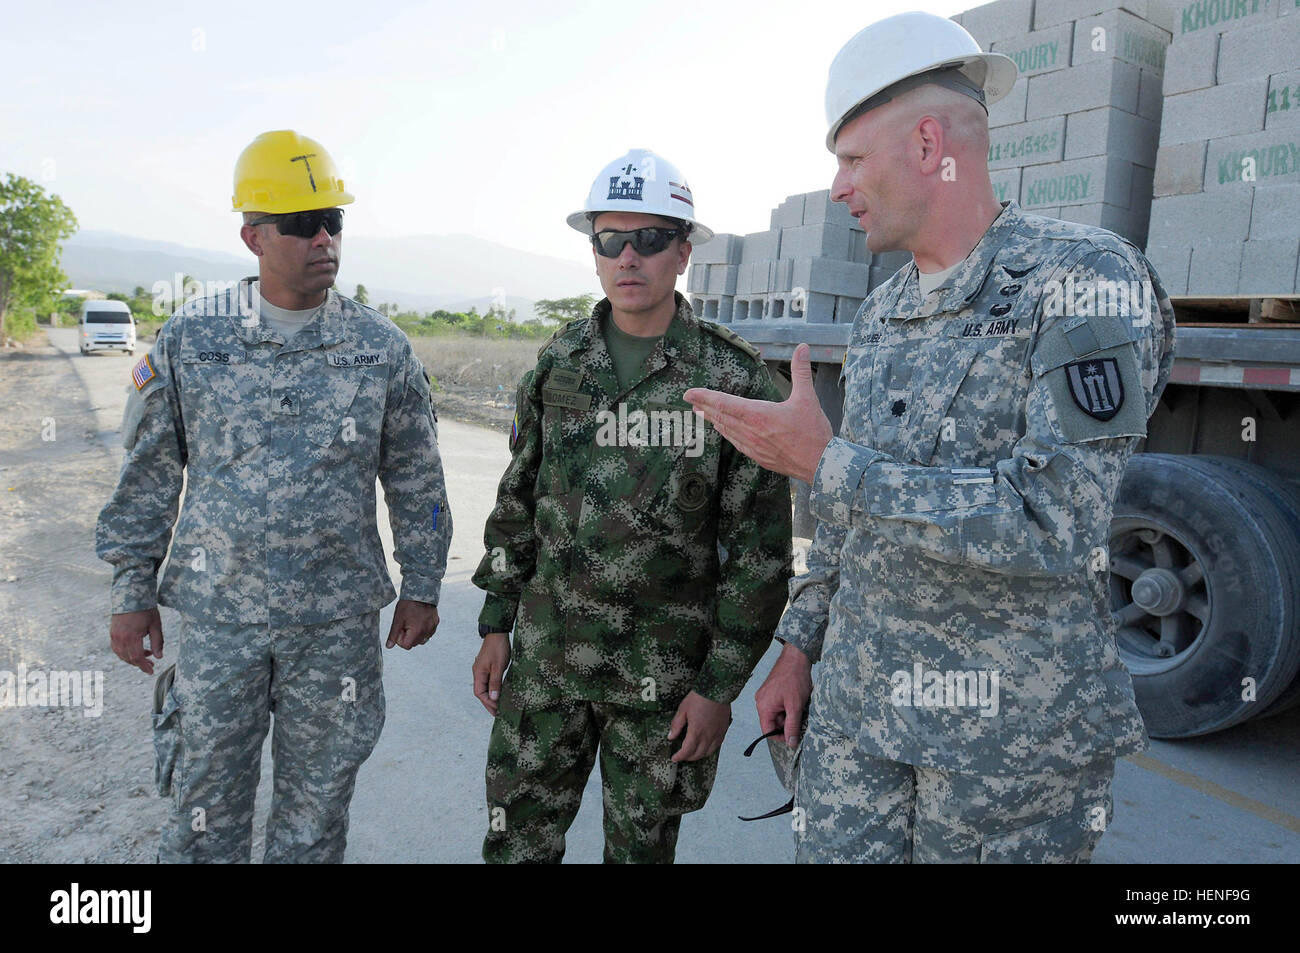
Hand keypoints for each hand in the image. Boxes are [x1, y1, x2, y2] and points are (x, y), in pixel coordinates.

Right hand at [110, 608, 163, 674]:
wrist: (131, 595)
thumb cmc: (146, 610)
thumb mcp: (156, 625)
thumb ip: (157, 642)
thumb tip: (159, 657)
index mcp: (131, 636)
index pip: (136, 657)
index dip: (144, 666)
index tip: (151, 671)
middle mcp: (120, 638)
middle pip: (128, 658)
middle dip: (140, 663)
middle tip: (151, 664)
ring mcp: (114, 635)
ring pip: (121, 654)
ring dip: (133, 658)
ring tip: (146, 655)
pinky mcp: (112, 633)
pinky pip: (117, 648)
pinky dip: (125, 653)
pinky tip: (136, 650)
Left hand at [386, 599, 439, 649]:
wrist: (421, 591)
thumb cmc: (408, 604)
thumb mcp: (398, 619)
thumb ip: (393, 634)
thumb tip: (389, 646)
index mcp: (416, 631)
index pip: (406, 646)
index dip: (401, 639)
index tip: (400, 629)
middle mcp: (426, 631)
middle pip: (414, 643)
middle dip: (408, 637)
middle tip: (406, 624)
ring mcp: (432, 628)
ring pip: (422, 640)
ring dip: (416, 635)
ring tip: (413, 623)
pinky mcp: (436, 623)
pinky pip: (428, 633)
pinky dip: (423, 630)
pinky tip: (419, 621)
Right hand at [472, 632, 510, 714]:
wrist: (498, 633)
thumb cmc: (498, 648)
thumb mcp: (499, 666)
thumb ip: (495, 682)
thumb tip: (493, 698)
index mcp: (478, 673)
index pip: (480, 693)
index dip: (488, 703)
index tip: (496, 711)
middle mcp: (478, 673)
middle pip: (481, 692)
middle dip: (489, 703)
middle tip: (497, 713)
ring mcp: (482, 670)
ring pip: (485, 687)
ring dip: (491, 697)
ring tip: (499, 706)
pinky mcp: (487, 667)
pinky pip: (488, 682)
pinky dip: (493, 689)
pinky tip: (499, 693)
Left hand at [667, 690, 731, 762]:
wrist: (717, 689)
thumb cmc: (700, 697)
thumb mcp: (683, 709)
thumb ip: (677, 725)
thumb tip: (671, 736)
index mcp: (696, 732)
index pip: (687, 751)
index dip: (679, 756)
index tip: (674, 758)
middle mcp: (708, 736)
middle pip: (697, 754)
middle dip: (688, 757)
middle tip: (682, 755)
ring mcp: (717, 734)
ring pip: (708, 752)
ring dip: (699, 755)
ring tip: (693, 753)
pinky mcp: (723, 731)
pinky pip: (717, 746)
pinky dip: (709, 750)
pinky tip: (705, 747)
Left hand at [684, 342, 831, 483]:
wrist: (819, 463)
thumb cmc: (813, 432)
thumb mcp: (807, 398)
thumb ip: (801, 371)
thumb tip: (802, 347)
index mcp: (758, 414)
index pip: (723, 403)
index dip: (704, 397)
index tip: (688, 393)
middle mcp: (750, 431)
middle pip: (720, 417)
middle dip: (704, 407)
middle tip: (691, 401)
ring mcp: (752, 446)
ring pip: (726, 430)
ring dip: (713, 420)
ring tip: (702, 413)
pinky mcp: (757, 456)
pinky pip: (735, 442)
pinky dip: (726, 433)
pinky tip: (724, 430)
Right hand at [755, 642, 812, 746]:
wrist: (796, 657)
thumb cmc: (794, 678)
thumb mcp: (795, 706)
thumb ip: (792, 726)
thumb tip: (791, 742)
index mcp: (763, 706)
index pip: (768, 731)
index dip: (781, 737)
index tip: (794, 736)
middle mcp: (761, 701)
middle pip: (773, 722)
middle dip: (787, 723)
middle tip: (800, 718)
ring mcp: (766, 695)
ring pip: (777, 714)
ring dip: (789, 714)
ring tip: (799, 706)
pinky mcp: (771, 690)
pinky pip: (778, 705)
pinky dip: (788, 706)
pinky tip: (797, 700)